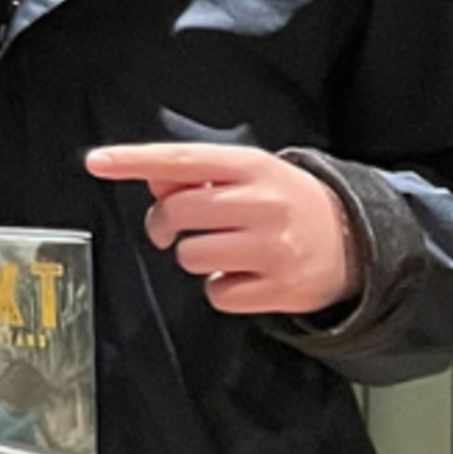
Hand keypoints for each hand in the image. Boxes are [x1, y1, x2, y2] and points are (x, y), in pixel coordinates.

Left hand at [87, 142, 360, 315]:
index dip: (134, 160)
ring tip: (225, 251)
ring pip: (190, 257)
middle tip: (177, 229)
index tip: (96, 161)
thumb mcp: (250, 175)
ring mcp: (273, 248)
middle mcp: (263, 203)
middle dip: (164, 225)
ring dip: (194, 259)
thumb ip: (198, 176)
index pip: (182, 160)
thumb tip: (151, 180)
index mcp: (252, 167)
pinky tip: (244, 276)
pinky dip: (220, 288)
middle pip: (176, 213)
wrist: (356, 241)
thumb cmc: (286, 203)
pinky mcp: (280, 288)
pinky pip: (216, 294)